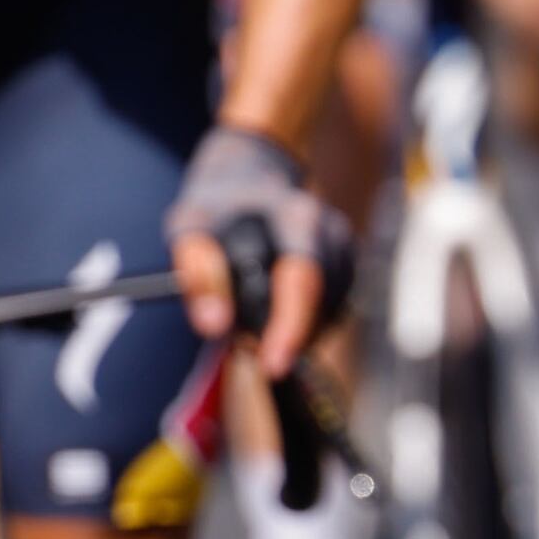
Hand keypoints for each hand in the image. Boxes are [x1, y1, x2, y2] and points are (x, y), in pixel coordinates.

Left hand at [169, 121, 332, 372]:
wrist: (253, 172)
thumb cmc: (217, 203)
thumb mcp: (190, 225)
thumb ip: (198, 270)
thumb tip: (214, 325)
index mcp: (297, 218)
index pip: (304, 281)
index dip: (291, 329)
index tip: (271, 366)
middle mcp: (331, 233)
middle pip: (319, 306)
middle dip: (284, 335)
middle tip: (243, 341)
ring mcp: (345, 249)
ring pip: (328, 315)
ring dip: (293, 330)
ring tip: (253, 319)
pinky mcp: (348, 265)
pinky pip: (332, 312)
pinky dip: (305, 323)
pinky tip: (278, 311)